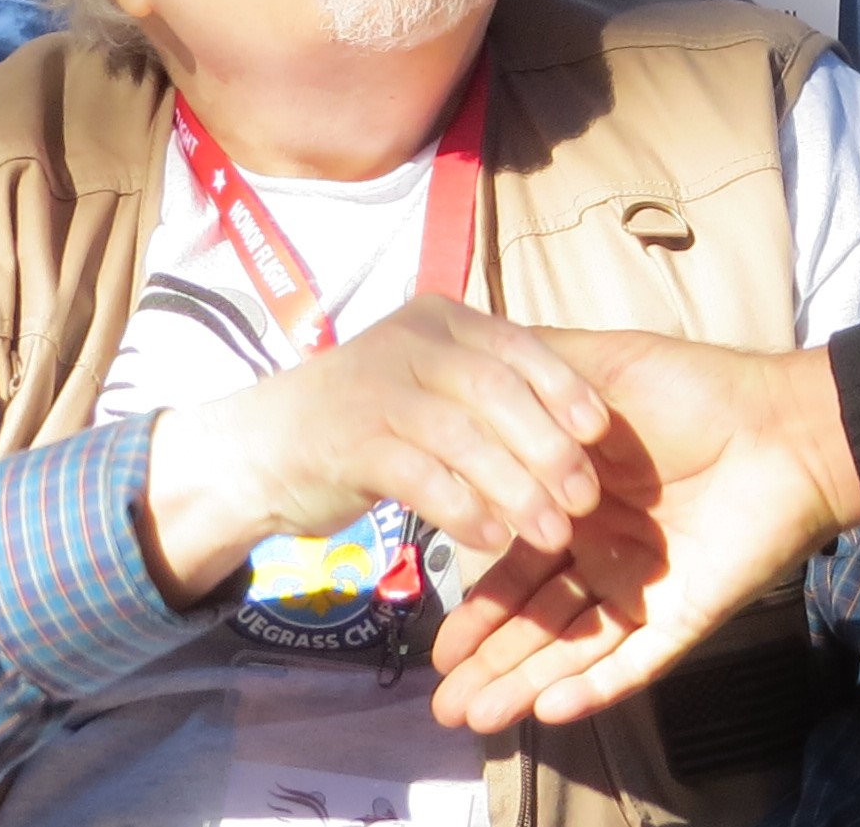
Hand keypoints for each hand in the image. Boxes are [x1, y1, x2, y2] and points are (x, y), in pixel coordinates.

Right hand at [138, 294, 614, 607]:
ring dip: (517, 489)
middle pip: (498, 392)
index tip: (600, 435)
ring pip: (464, 437)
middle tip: (584, 499)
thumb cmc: (367, 418)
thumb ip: (489, 391)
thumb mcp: (431, 384)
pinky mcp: (347, 442)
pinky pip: (421, 477)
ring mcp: (375, 389)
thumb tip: (581, 429)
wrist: (259, 450)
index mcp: (440, 318)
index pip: (518, 346)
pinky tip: (493, 540)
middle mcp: (410, 341)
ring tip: (551, 533)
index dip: (565, 390)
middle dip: (549, 448)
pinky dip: (464, 509)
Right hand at [428, 332, 859, 733]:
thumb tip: (466, 367)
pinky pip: (635, 662)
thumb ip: (535, 381)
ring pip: (574, 649)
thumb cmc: (693, 391)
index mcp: (581, 507)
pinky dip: (594, 687)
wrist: (782, 424)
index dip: (477, 609)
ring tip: (472, 717)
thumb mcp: (601, 372)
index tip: (433, 644)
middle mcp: (607, 555)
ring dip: (524, 683)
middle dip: (489, 662)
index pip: (516, 568)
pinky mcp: (687, 614)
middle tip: (439, 705)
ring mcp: (647, 590)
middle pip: (536, 621)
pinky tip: (549, 709)